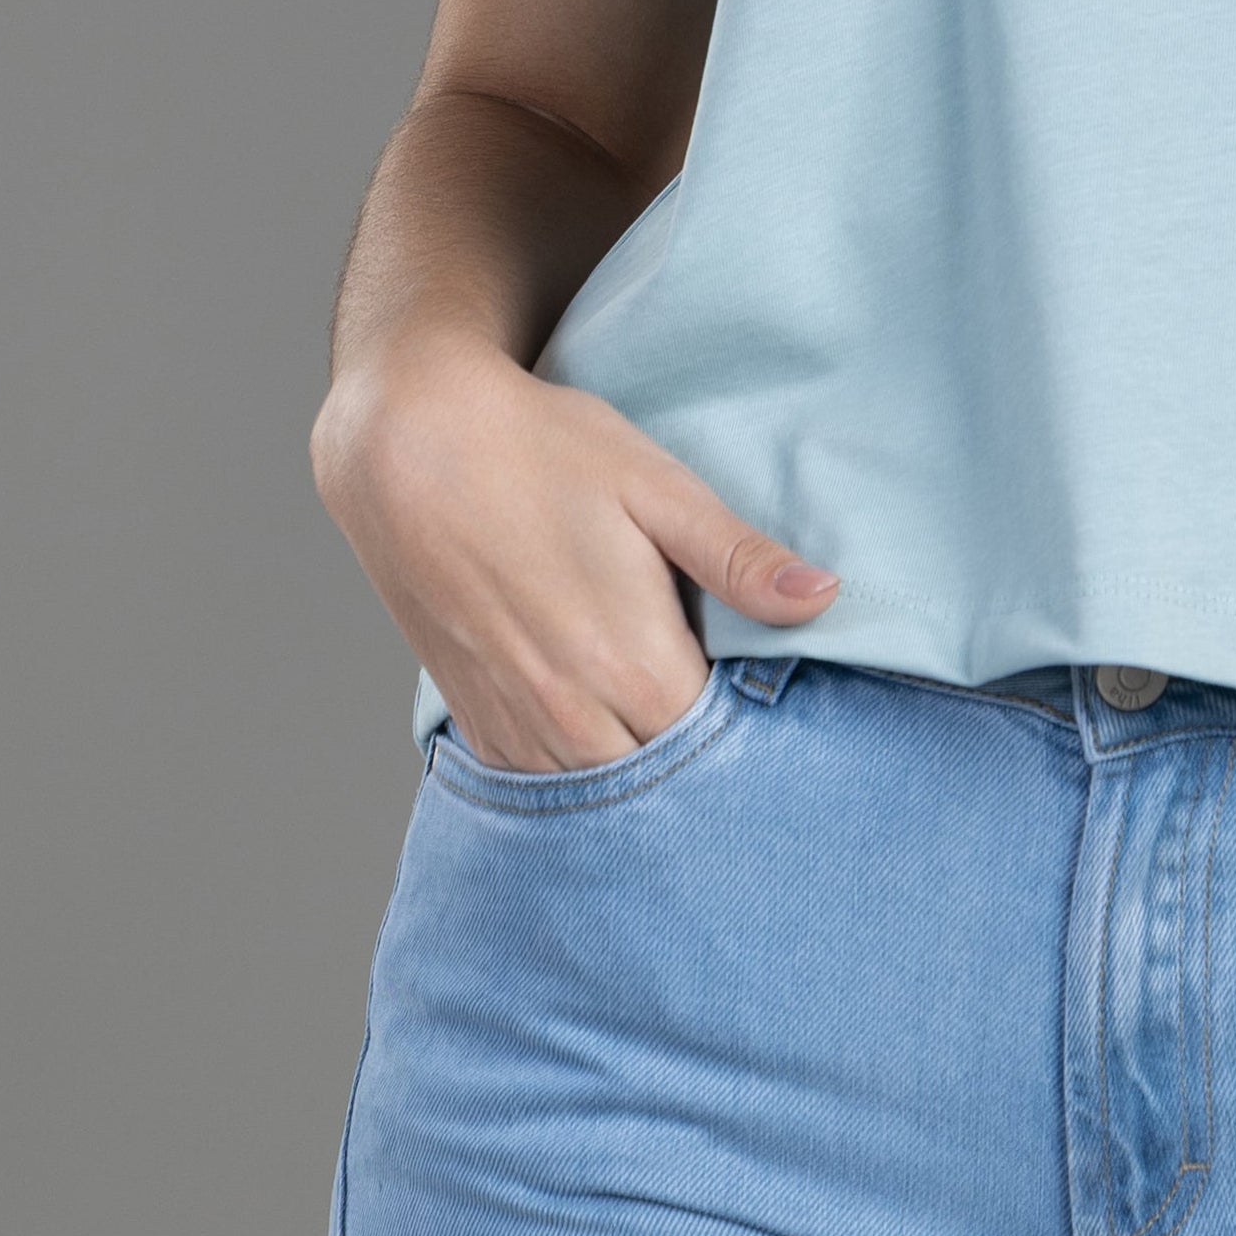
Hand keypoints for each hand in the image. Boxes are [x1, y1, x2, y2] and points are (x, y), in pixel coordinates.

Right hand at [311, 331, 838, 772]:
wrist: (411, 445)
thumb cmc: (541, 450)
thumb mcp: (655, 486)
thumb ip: (738, 556)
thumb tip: (824, 597)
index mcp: (632, 663)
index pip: (718, 745)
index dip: (751, 728)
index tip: (768, 701)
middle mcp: (571, 713)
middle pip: (661, 781)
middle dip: (697, 761)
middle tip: (724, 719)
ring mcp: (516, 721)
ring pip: (596, 790)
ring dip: (635, 771)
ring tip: (665, 726)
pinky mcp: (473, 715)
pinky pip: (538, 779)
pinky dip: (574, 767)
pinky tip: (598, 728)